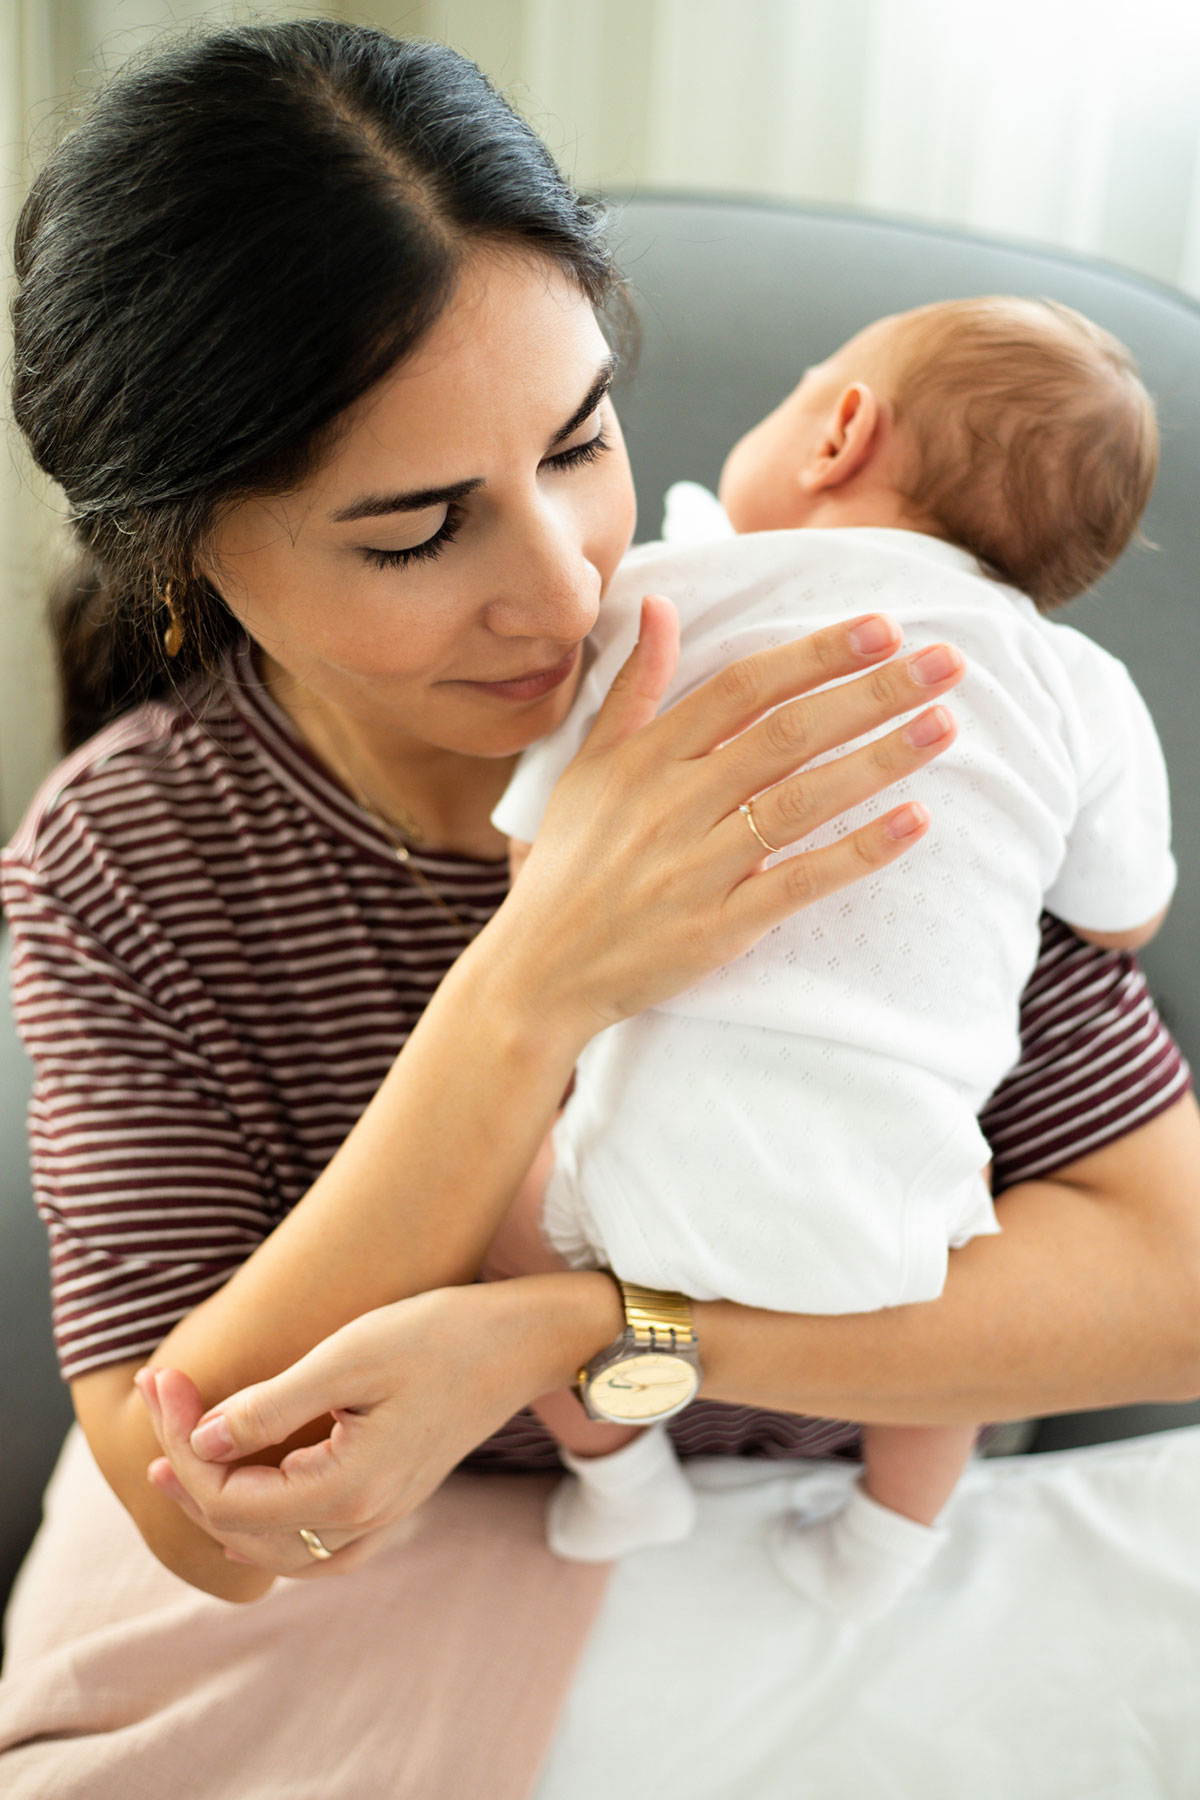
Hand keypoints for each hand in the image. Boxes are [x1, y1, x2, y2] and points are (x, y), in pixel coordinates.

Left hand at [135, 1274, 619, 1577]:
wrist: (525, 1341)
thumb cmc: (444, 1334)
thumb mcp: (352, 1354)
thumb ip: (275, 1405)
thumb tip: (205, 1443)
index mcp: (351, 1488)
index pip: (230, 1494)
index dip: (182, 1441)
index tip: (163, 1379)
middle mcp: (365, 1519)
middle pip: (242, 1525)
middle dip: (189, 1465)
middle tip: (162, 1396)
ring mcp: (383, 1517)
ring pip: (275, 1548)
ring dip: (222, 1503)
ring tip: (184, 1451)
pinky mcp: (394, 1502)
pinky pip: (315, 1548)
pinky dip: (270, 1528)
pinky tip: (253, 1493)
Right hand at [494, 597, 961, 1035]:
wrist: (539, 972)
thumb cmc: (570, 865)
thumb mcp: (588, 767)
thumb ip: (633, 689)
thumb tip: (658, 606)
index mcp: (645, 758)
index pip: (743, 687)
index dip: (815, 654)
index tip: (882, 627)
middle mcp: (673, 804)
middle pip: (786, 733)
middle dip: (872, 693)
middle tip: (946, 663)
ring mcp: (697, 866)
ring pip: (802, 800)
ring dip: (879, 760)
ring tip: (944, 726)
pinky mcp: (718, 926)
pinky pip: (799, 882)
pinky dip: (858, 851)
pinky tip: (913, 822)